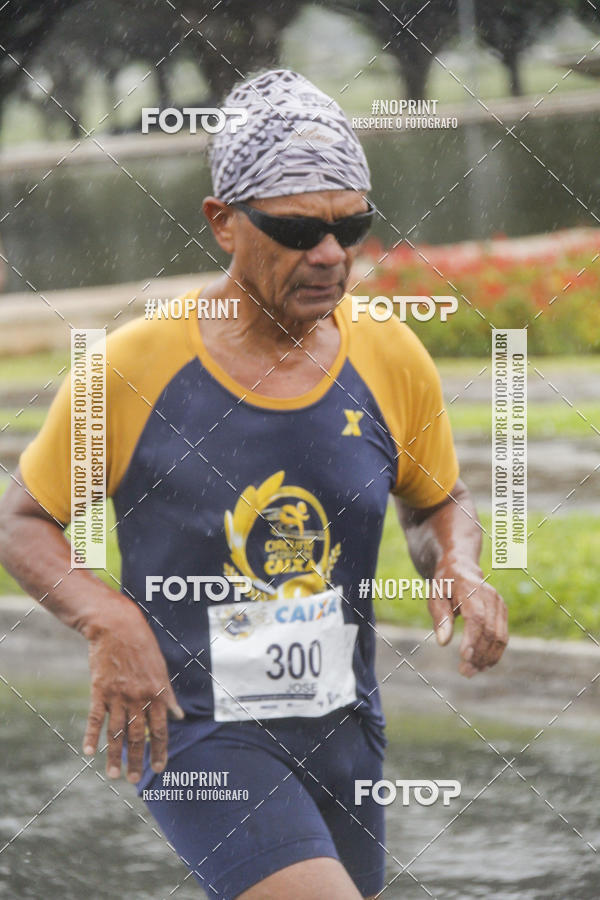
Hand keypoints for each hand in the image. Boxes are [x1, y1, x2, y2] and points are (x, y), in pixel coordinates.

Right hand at [81, 600, 183, 781]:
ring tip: (113, 775)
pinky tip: (89, 751)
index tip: (160, 768)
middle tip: (135, 779)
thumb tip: (179, 716)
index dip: (160, 750)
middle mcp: (138, 698)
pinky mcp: (99, 690)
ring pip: (116, 732)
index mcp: (156, 693)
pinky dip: (92, 735)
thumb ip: (168, 695)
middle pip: (137, 736)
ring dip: (114, 755)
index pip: (160, 729)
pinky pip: (96, 717)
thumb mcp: (161, 669)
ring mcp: (118, 695)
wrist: (118, 627)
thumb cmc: (143, 646)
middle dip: (137, 760)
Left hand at [428, 557, 507, 676]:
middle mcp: (490, 596)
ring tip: (471, 672)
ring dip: (487, 658)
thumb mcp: (434, 596)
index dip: (472, 638)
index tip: (464, 657)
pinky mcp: (503, 612)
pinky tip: (482, 665)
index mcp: (470, 588)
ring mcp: (499, 604)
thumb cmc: (444, 584)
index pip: (476, 617)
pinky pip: (503, 637)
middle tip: (464, 672)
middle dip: (478, 654)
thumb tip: (443, 642)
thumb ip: (440, 618)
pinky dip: (494, 653)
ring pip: (500, 637)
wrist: (461, 568)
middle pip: (489, 630)